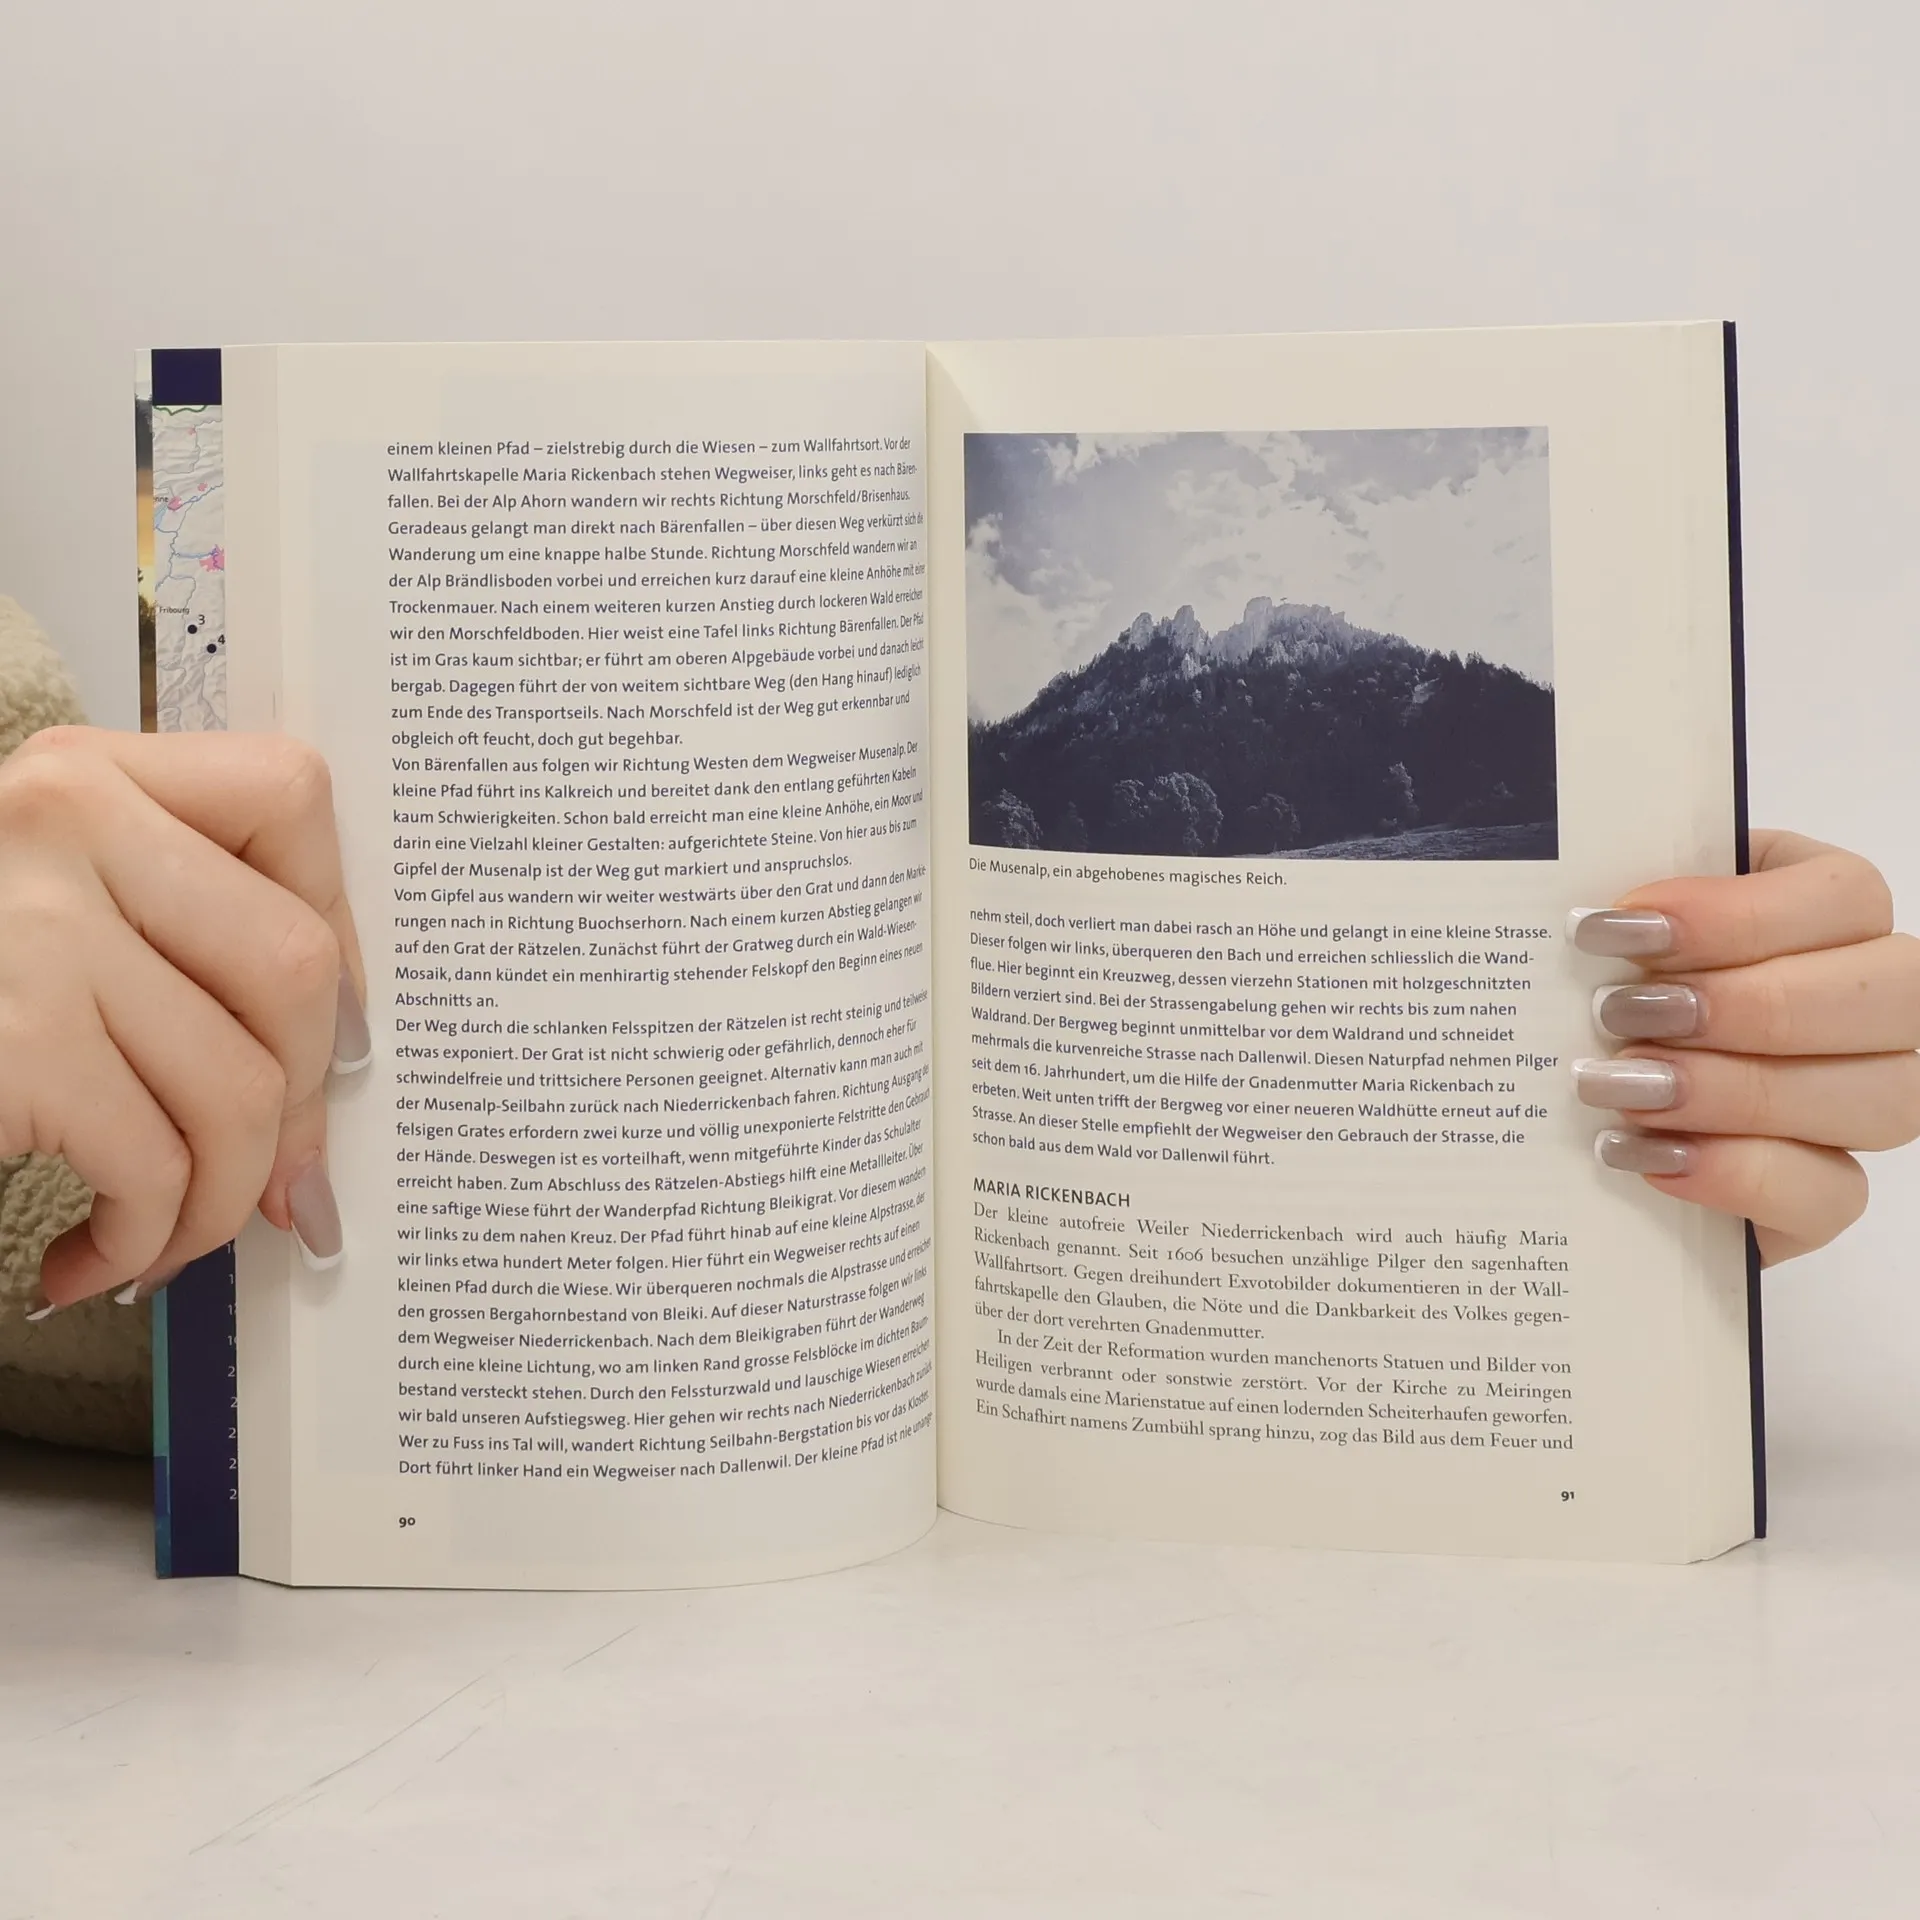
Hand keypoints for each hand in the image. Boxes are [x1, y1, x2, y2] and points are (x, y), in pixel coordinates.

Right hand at [0, 727, 366, 1311]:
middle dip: (301, 1104)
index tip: (338, 1036)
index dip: (343, 932)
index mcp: (85, 773)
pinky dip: (142, 1240)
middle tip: (265, 1180)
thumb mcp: (54, 926)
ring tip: (165, 1237)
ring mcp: (31, 927)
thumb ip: (182, 954)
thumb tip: (324, 1102)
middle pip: (295, 964)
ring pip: (243, 1085)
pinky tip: (89, 1261)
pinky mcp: (11, 1042)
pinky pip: (156, 1164)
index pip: (290, 798)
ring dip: (218, 1200)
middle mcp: (60, 818)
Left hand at [1571, 830, 1919, 1264]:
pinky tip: (1651, 1156)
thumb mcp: (1619, 931)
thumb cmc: (1606, 986)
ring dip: (1736, 1092)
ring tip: (1621, 1086)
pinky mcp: (1826, 1192)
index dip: (1737, 915)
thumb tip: (1594, 913)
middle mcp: (1875, 1007)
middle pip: (1885, 996)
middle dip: (1744, 1005)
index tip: (1620, 929)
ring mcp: (1866, 1103)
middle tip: (1619, 1012)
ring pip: (1878, 1099)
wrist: (1580, 1098)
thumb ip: (1631, 906)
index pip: (1845, 896)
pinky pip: (1833, 1193)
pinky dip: (1739, 1174)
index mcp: (1830, 913)